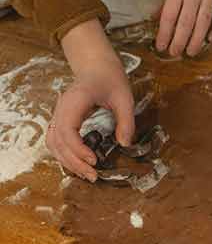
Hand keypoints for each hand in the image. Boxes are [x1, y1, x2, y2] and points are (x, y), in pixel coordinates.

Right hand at [51, 19, 134, 181]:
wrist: (97, 67)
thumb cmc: (110, 79)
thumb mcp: (125, 98)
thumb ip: (126, 121)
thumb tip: (126, 144)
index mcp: (74, 101)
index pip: (67, 129)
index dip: (77, 148)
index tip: (94, 160)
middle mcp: (61, 109)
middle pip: (57, 141)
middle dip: (73, 162)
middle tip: (93, 176)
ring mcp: (58, 115)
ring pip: (53, 143)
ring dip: (67, 161)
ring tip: (87, 174)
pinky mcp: (61, 120)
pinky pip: (56, 141)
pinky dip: (65, 155)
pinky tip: (80, 164)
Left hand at [155, 0, 211, 56]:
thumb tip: (158, 18)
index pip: (168, 16)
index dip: (164, 34)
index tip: (160, 46)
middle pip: (185, 24)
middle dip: (178, 42)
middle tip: (174, 54)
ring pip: (202, 24)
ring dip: (196, 41)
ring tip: (191, 52)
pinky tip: (210, 39)